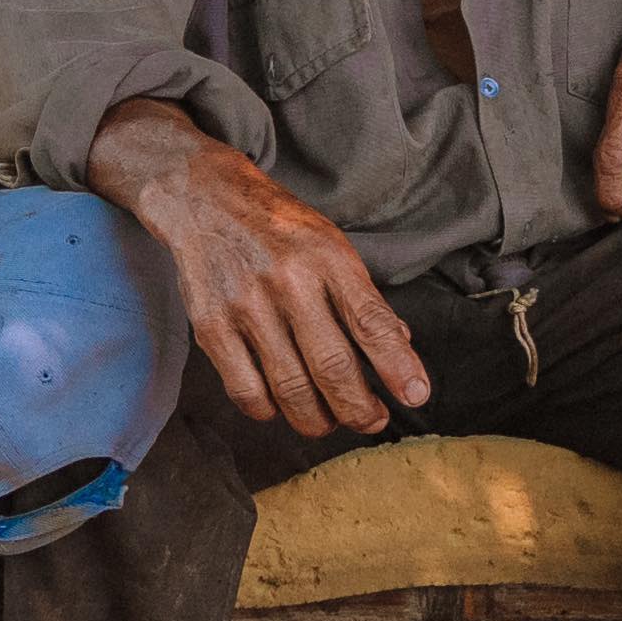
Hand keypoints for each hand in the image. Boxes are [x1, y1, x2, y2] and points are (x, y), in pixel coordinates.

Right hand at [89, 101, 430, 434]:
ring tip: (331, 420)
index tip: (416, 394)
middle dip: (360, 409)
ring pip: (290, 389)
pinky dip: (269, 411)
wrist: (205, 200)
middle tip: (373, 420)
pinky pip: (245, 390)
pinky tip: (281, 405)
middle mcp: (288, 282)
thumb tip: (398, 345)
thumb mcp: (332, 245)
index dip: (398, 366)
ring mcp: (246, 306)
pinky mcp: (211, 326)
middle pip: (333, 367)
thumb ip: (362, 296)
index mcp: (327, 258)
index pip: (371, 323)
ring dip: (318, 419)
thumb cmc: (279, 227)